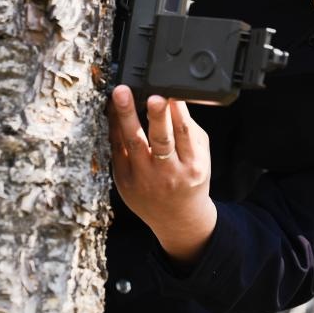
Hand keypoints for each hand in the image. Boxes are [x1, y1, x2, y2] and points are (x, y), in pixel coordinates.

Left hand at [108, 86, 216, 265]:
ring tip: (120, 94)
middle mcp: (168, 174)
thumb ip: (188, 129)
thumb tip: (172, 97)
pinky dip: (114, 127)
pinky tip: (113, 109)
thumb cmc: (190, 178)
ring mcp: (143, 179)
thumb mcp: (201, 155)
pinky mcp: (124, 181)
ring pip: (133, 143)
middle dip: (156, 116)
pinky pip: (117, 150)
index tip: (169, 94)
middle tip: (150, 95)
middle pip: (161, 140)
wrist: (177, 218)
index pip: (184, 134)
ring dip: (126, 116)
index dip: (177, 113)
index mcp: (192, 165)